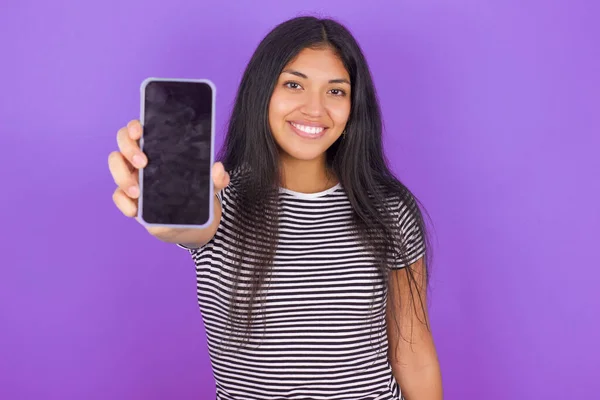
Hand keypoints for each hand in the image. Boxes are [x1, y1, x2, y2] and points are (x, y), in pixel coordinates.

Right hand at [108, 119, 228, 236]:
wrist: (188, 222)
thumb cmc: (194, 193)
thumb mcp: (209, 185)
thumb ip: (216, 178)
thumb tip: (218, 168)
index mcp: (157, 148)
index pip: (140, 129)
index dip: (135, 126)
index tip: (140, 131)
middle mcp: (140, 158)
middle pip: (122, 142)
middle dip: (129, 149)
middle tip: (144, 163)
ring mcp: (132, 176)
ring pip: (115, 166)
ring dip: (122, 176)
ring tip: (137, 192)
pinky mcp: (128, 198)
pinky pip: (117, 196)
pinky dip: (123, 203)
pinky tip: (135, 210)